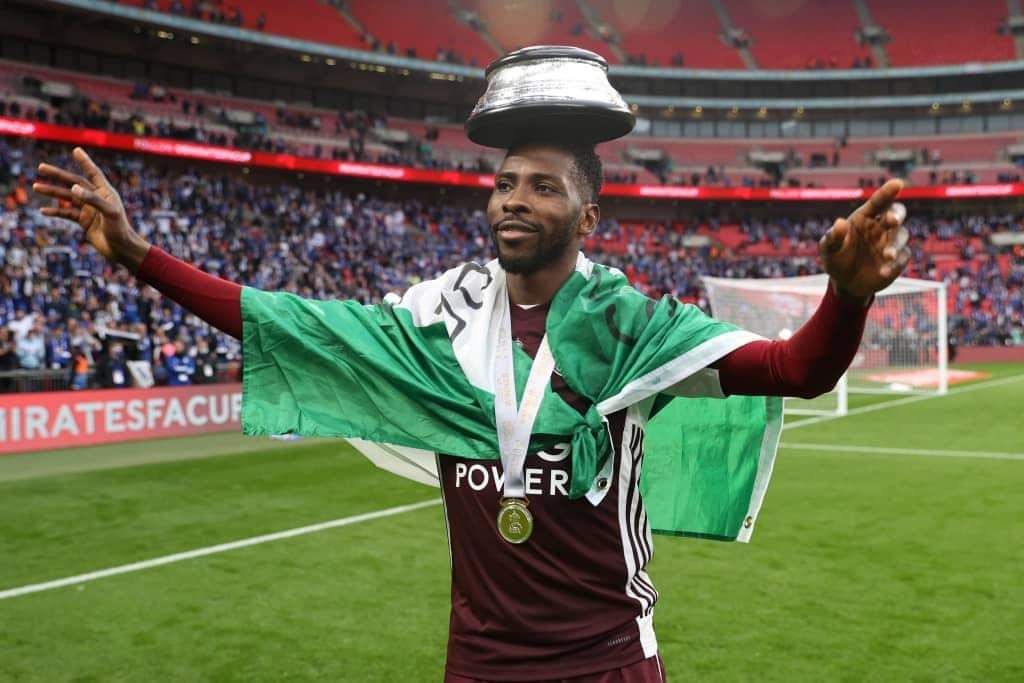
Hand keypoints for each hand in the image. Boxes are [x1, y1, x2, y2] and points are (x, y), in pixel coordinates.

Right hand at [32, 147, 150, 271]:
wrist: (121, 249)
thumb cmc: (120, 229)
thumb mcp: (109, 212)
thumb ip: (92, 199)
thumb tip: (73, 188)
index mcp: (105, 192)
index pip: (93, 173)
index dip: (84, 162)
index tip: (76, 150)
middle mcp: (96, 198)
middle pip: (74, 182)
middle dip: (57, 175)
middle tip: (40, 167)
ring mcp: (89, 210)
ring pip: (67, 197)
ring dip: (52, 192)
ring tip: (35, 187)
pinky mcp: (84, 221)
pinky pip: (67, 213)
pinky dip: (55, 211)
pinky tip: (43, 211)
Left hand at [819, 179, 909, 299]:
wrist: (845, 283)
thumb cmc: (836, 259)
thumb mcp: (829, 249)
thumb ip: (833, 237)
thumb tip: (840, 222)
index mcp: (864, 217)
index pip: (878, 202)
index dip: (887, 192)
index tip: (897, 184)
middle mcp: (881, 226)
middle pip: (897, 213)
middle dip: (897, 214)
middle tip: (892, 220)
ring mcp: (891, 242)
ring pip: (902, 235)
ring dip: (895, 245)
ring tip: (886, 256)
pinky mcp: (898, 259)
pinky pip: (903, 257)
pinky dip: (896, 263)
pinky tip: (884, 272)